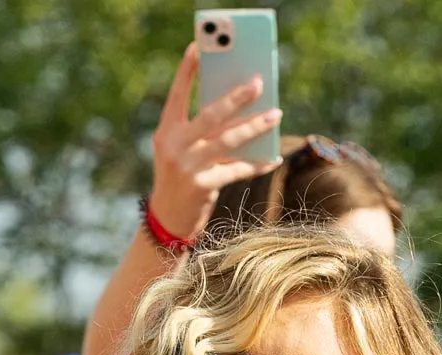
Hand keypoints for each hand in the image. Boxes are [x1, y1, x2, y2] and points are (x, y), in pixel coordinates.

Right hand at [148, 43, 284, 241]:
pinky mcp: (203, 185)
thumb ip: (200, 130)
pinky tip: (272, 157)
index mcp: (166, 132)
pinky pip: (237, 169)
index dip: (187, 71)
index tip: (198, 47)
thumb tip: (239, 110)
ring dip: (255, 126)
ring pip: (229, 140)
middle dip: (237, 98)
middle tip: (258, 83)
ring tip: (275, 115)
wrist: (167, 219)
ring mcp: (187, 166)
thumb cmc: (179, 177)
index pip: (177, 95)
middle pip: (210, 115)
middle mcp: (174, 146)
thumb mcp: (180, 150)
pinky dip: (257, 164)